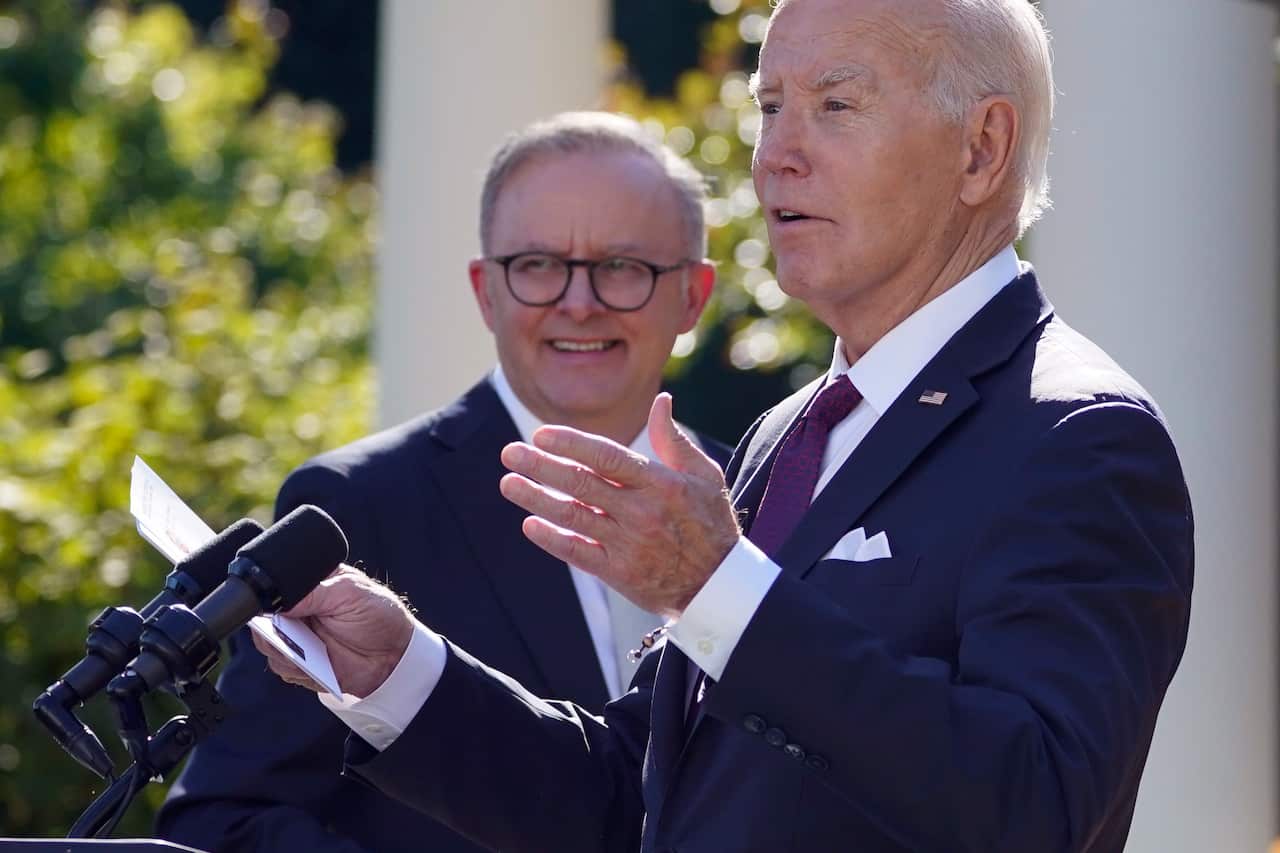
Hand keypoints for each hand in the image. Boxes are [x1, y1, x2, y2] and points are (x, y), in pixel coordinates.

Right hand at [252, 563, 414, 698]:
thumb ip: (313, 592)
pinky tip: (315, 665)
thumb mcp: (349, 592)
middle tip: (288, 631)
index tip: (277, 607)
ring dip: (282, 649)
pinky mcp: (300, 663)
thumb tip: (278, 598)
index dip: (269, 596)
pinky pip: (282, 667)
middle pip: (262, 616)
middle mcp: (298, 610)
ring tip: (307, 650)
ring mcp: (296, 637)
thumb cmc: (379, 615)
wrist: (396, 655)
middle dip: (271, 626)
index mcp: (309, 584)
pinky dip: (295, 668)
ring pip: (267, 644)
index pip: (275, 585)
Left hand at [499, 393, 740, 617]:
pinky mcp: (620, 574)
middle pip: (581, 483)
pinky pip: (578, 552)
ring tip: (509, 483)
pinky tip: (530, 524)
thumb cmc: (711, 522)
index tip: (541, 434)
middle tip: (510, 453)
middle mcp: (642, 512)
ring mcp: (629, 544)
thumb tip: (660, 400)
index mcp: (660, 483)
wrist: (721, 585)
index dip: (571, 444)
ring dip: (536, 498)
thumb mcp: (704, 475)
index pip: (607, 457)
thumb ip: (674, 439)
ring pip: (573, 516)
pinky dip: (552, 538)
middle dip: (541, 466)